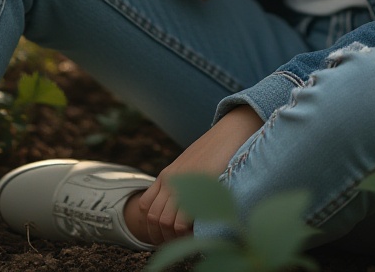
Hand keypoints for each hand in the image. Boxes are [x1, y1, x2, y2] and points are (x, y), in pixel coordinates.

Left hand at [135, 106, 264, 244]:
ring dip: (174, 235)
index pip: (145, 207)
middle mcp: (170, 180)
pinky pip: (181, 219)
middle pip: (154, 218)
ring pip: (165, 221)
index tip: (165, 234)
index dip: (152, 225)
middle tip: (178, 241)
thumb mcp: (191, 165)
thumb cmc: (214, 151)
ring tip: (188, 237)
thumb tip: (181, 205)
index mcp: (166, 175)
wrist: (229, 133)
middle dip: (163, 235)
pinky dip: (186, 231)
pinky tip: (196, 230)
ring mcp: (182, 184)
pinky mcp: (196, 189)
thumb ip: (181, 181)